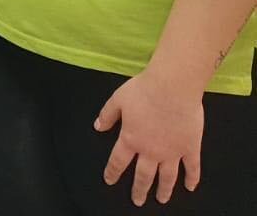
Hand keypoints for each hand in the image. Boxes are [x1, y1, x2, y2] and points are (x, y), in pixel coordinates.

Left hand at [95, 70, 202, 205]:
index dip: (112, 172)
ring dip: (164, 190)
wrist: (172, 88)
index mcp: (131, 139)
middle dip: (139, 190)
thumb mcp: (117, 99)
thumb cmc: (144, 90)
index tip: (109, 181)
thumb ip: (107, 115)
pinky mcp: (190, 148)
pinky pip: (192, 168)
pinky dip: (192, 179)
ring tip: (161, 200)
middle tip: (137, 201)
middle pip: (143, 176)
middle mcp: (151, 151)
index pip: (118, 161)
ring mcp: (172, 152)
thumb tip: (97, 127)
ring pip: (167, 177)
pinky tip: (190, 187)